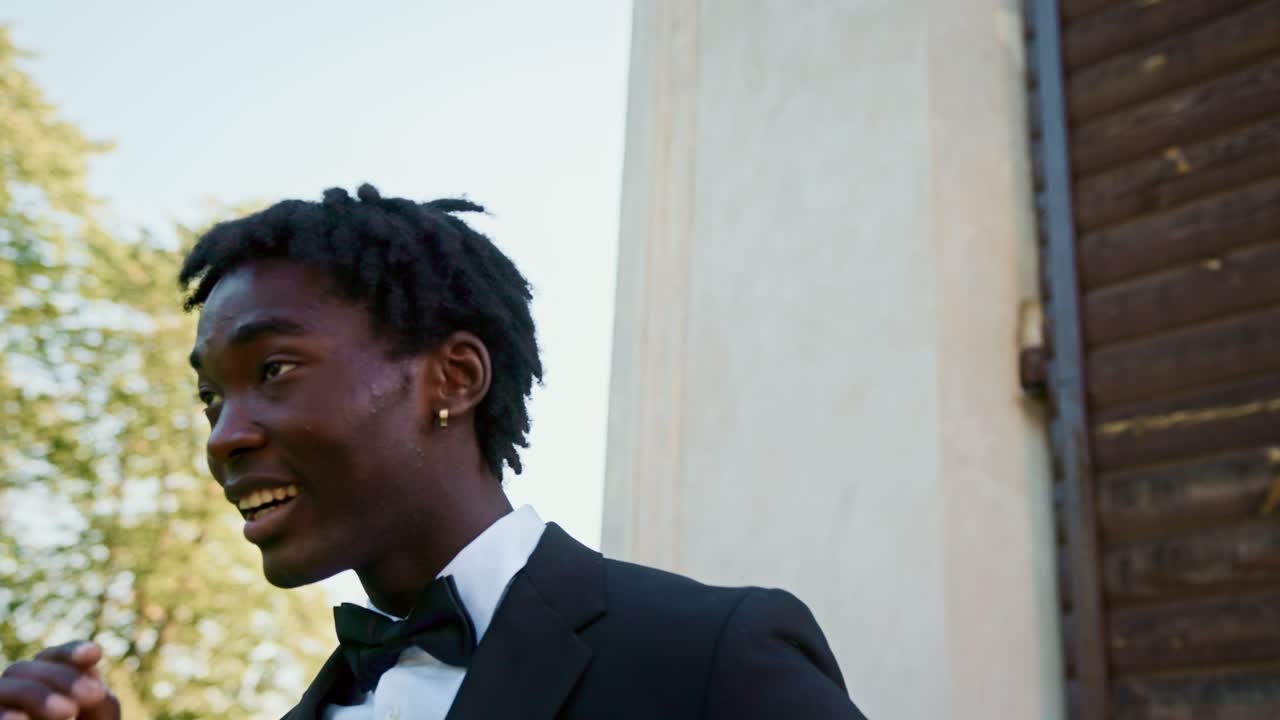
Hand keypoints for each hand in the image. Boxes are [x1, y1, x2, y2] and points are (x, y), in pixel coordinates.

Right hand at [0, 641, 119, 719]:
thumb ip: (102, 706)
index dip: (70, 651)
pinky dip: (5, 715)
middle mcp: (19, 697)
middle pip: (28, 667)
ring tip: (67, 712)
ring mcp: (4, 707)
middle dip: (62, 676)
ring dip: (37, 694)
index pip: (53, 658)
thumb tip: (95, 684)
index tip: (95, 654)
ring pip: (6, 685)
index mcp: (49, 689)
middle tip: (94, 695)